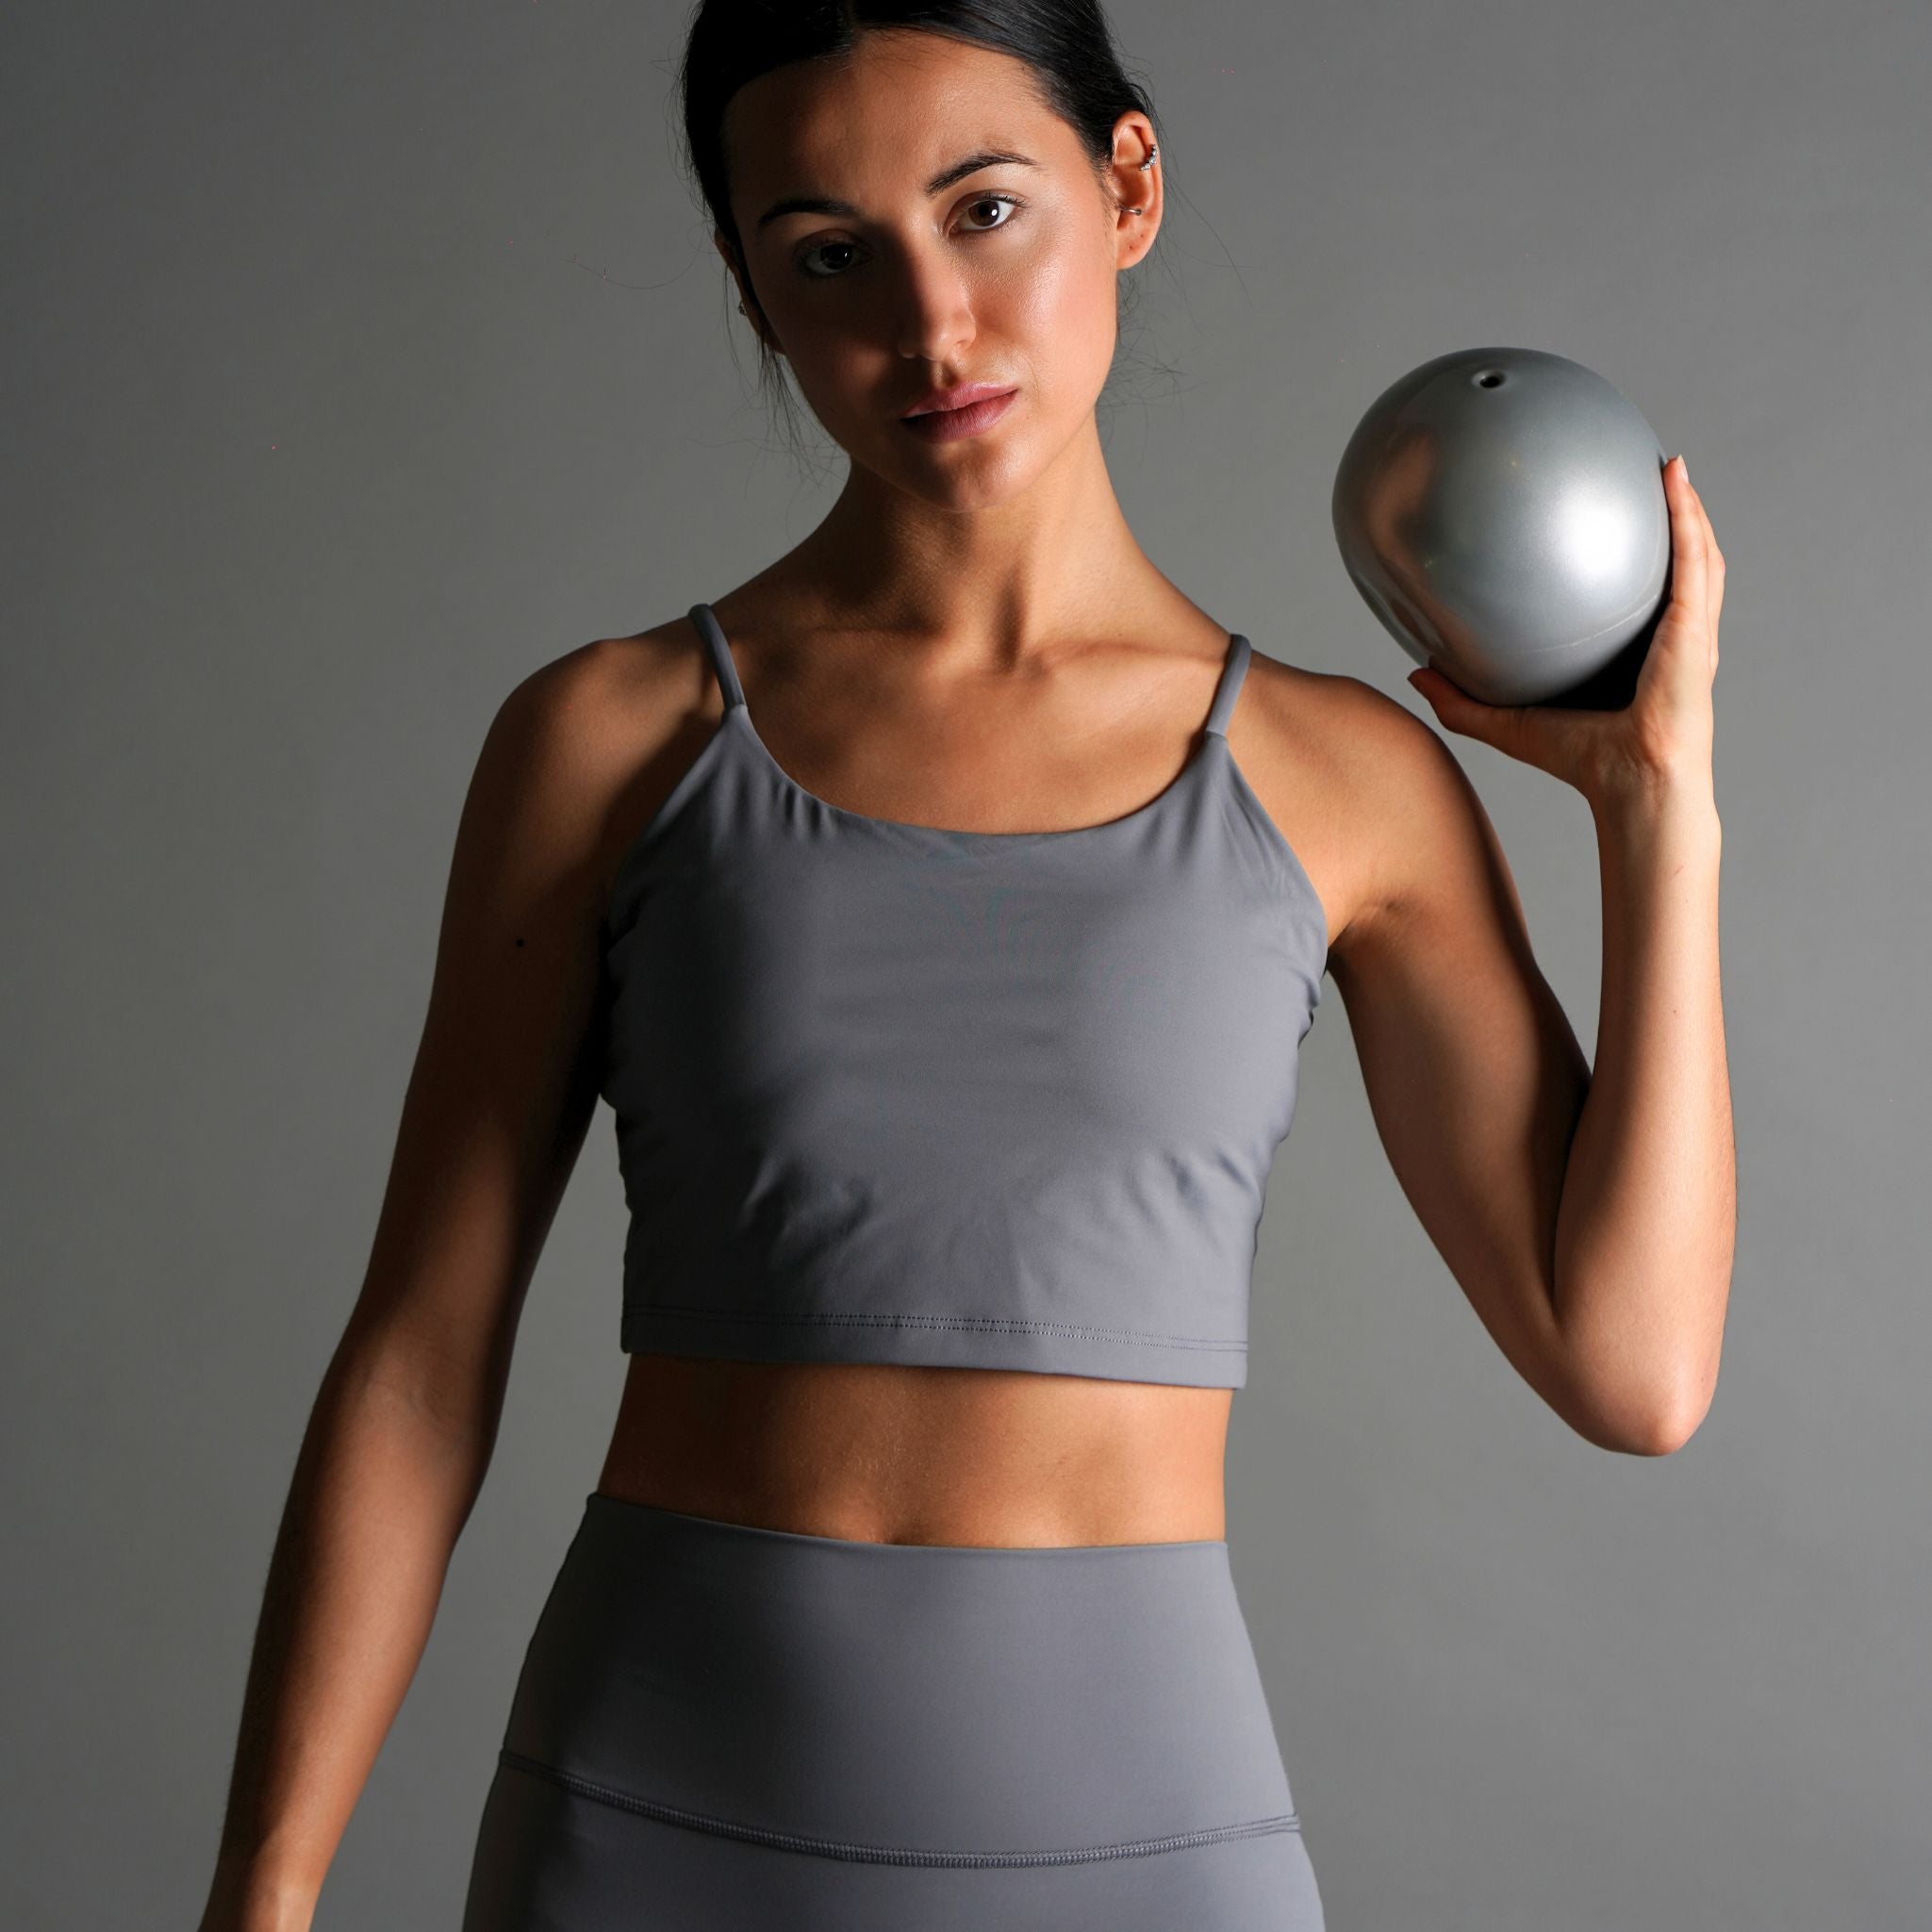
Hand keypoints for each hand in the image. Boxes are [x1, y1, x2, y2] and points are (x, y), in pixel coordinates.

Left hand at [1405, 455, 1724, 803]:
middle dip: (1676, 523)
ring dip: (1689, 507)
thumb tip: (1413, 673)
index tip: (1614, 523)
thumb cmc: (1583, 765)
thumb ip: (1461, 702)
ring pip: (1700, 555)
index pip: (1644, 600)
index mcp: (1643, 657)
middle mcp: (1674, 640)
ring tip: (1670, 466)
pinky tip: (1673, 477)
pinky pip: (1694, 560)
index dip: (1638, 562)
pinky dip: (1688, 515)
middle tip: (1649, 480)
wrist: (1632, 783)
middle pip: (1682, 569)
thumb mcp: (1508, 725)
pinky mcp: (1694, 627)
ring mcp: (1691, 632)